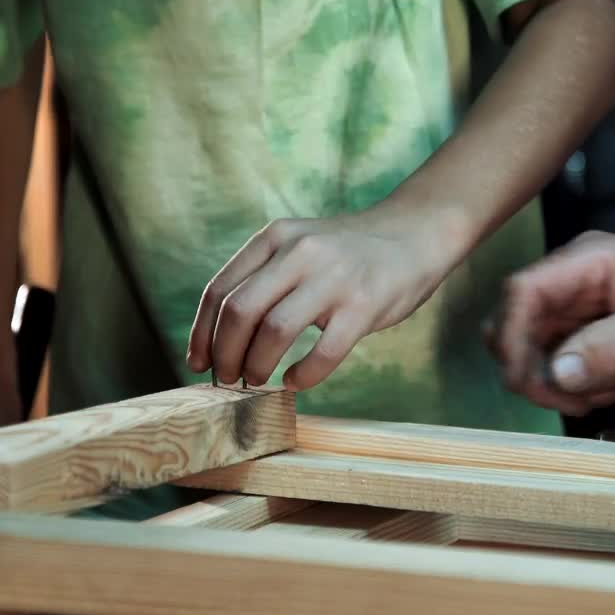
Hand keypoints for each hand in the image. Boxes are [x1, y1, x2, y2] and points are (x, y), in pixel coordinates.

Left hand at [186, 211, 458, 390]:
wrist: (415, 233)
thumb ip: (265, 276)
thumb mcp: (299, 245)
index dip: (201, 334)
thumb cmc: (350, 253)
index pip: (220, 290)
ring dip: (256, 367)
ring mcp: (333, 277)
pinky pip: (323, 352)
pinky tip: (297, 381)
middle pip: (239, 312)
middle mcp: (300, 252)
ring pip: (273, 332)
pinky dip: (303, 376)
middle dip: (225, 356)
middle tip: (227, 380)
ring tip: (257, 381)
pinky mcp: (364, 304)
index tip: (199, 363)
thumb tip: (219, 335)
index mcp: (275, 237)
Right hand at [485, 231, 614, 416]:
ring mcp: (581, 318)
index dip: (512, 335)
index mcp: (588, 262)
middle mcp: (576, 287)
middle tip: (568, 396)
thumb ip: (607, 349)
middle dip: (533, 368)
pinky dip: (581, 392)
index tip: (524, 378)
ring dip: (562, 386)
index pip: (522, 291)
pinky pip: (562, 375)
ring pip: (535, 357)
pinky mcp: (591, 347)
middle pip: (516, 327)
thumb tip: (558, 372)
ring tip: (610, 388)